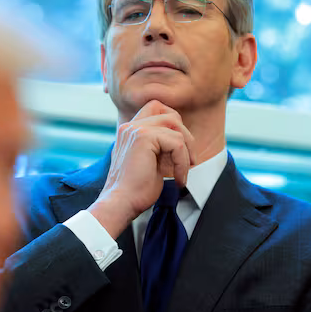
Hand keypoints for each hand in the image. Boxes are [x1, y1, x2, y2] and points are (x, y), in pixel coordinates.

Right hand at [89, 100, 196, 238]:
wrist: (121, 203)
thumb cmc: (134, 190)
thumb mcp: (148, 162)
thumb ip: (158, 147)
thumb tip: (179, 142)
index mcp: (129, 131)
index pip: (156, 108)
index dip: (174, 123)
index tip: (180, 148)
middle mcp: (130, 126)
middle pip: (169, 114)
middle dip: (185, 136)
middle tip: (189, 160)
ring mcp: (136, 130)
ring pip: (176, 129)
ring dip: (186, 151)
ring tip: (184, 171)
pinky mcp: (144, 137)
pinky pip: (177, 143)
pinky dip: (183, 163)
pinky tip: (178, 179)